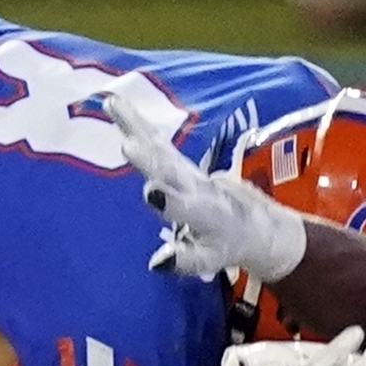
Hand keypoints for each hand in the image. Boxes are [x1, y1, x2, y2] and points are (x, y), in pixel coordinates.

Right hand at [105, 92, 307, 283]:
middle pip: (169, 169)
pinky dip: (134, 121)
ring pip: (158, 146)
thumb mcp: (211, 258)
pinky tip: (114, 102)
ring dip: (135, 126)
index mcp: (205, 211)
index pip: (185, 206)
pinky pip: (153, 139)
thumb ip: (185, 259)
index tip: (151, 192)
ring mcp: (184, 169)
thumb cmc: (227, 243)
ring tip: (113, 104)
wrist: (252, 220)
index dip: (169, 201)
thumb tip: (156, 263)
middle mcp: (194, 184)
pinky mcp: (177, 160)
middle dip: (149, 159)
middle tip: (127, 144)